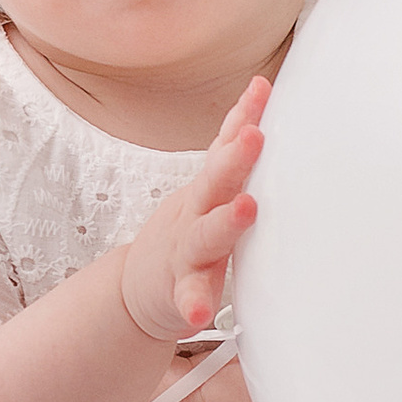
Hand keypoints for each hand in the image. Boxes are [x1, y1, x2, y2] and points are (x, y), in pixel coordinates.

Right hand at [118, 78, 268, 346]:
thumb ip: (233, 149)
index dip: (242, 116)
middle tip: (255, 136)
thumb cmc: (187, 231)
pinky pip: (187, 297)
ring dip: (225, 221)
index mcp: (207, 191)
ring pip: (206, 235)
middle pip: (215, 181)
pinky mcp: (179, 291)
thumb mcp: (208, 187)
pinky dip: (192, 303)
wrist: (139, 287)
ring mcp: (186, 252)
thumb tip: (263, 93)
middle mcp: (195, 214)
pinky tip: (198, 312)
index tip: (262, 88)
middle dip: (235, 157)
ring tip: (245, 208)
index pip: (224, 146)